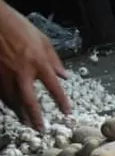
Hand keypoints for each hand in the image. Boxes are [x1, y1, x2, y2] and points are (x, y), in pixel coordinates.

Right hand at [0, 3, 68, 130]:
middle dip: (36, 117)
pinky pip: (0, 92)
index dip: (62, 103)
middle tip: (40, 129)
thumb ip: (54, 59)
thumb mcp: (43, 39)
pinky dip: (5, 102)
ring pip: (12, 100)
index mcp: (38, 63)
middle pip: (30, 101)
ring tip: (25, 122)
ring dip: (19, 113)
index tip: (67, 113)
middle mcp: (22, 72)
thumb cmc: (18, 26)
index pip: (54, 88)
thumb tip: (64, 75)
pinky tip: (9, 107)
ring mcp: (5, 73)